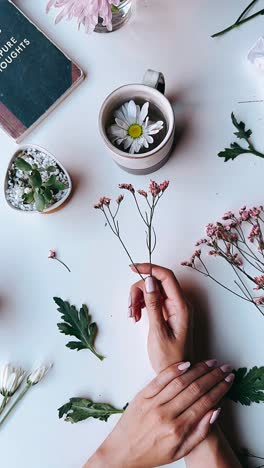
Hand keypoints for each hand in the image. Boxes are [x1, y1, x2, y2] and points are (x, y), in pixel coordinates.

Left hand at [85, 361, 233, 467]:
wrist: (121, 453)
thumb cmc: (151, 453)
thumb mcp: (180, 451)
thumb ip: (200, 432)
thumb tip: (216, 411)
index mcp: (177, 430)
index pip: (204, 403)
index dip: (219, 389)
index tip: (228, 380)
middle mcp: (166, 414)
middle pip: (195, 389)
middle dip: (213, 376)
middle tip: (224, 368)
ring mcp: (153, 403)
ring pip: (180, 381)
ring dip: (198, 369)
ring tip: (210, 363)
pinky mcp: (142, 395)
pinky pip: (160, 379)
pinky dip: (174, 369)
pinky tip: (187, 363)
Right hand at [129, 263, 192, 372]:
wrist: (177, 374)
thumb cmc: (169, 358)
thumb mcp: (158, 331)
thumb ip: (153, 305)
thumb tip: (150, 281)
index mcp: (181, 306)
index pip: (166, 276)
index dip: (149, 268)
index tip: (132, 268)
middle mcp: (179, 303)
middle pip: (156, 282)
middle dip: (140, 290)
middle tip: (131, 309)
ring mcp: (173, 307)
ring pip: (152, 290)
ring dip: (138, 298)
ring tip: (133, 316)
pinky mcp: (167, 312)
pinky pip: (153, 300)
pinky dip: (142, 305)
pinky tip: (137, 317)